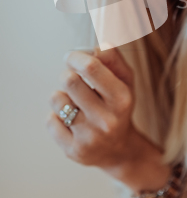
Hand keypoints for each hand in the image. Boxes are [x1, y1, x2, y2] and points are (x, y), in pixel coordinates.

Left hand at [47, 47, 136, 167]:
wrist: (118, 150)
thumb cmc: (118, 106)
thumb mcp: (125, 80)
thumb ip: (113, 59)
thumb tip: (98, 47)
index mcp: (121, 98)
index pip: (91, 67)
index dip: (76, 56)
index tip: (71, 57)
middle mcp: (106, 119)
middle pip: (69, 80)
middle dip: (67, 73)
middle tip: (72, 77)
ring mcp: (89, 137)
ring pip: (57, 99)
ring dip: (61, 95)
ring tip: (73, 101)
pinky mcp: (73, 150)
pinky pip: (50, 120)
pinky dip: (56, 115)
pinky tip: (70, 119)